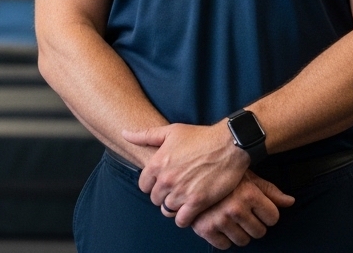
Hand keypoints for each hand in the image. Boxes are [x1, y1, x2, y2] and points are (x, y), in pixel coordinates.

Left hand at [123, 122, 250, 227]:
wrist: (229, 145)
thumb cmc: (201, 136)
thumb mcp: (171, 131)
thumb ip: (145, 135)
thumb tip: (124, 134)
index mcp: (157, 164)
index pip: (143, 186)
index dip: (153, 185)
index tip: (164, 182)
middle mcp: (166, 180)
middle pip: (155, 199)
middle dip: (164, 196)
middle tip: (176, 191)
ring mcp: (181, 192)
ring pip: (167, 210)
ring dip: (174, 207)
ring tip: (184, 200)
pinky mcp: (197, 202)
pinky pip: (182, 220)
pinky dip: (184, 218)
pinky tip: (190, 210)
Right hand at [190, 172, 294, 248]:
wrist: (189, 173)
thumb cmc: (223, 174)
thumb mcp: (248, 177)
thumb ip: (270, 191)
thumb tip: (290, 202)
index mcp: (249, 193)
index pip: (273, 218)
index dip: (266, 214)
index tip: (256, 207)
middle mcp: (235, 207)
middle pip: (260, 232)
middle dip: (254, 224)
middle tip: (241, 212)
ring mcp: (220, 219)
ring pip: (244, 241)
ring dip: (239, 232)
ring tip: (230, 218)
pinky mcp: (205, 228)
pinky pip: (224, 245)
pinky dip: (223, 238)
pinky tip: (218, 224)